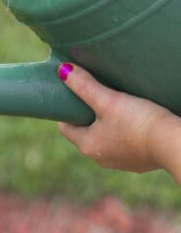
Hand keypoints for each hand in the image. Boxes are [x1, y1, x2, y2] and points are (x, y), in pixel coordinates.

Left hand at [56, 63, 180, 181]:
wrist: (172, 143)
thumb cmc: (138, 122)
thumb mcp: (109, 100)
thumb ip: (86, 86)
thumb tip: (63, 70)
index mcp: (87, 146)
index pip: (66, 128)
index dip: (67, 112)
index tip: (74, 98)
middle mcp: (98, 158)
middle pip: (85, 134)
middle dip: (87, 118)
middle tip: (95, 99)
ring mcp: (118, 163)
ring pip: (105, 141)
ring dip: (106, 127)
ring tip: (115, 110)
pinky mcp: (136, 163)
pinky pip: (124, 147)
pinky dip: (124, 136)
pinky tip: (134, 124)